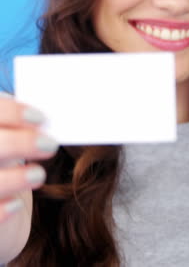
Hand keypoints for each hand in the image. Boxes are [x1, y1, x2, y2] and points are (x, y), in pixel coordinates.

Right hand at [0, 92, 57, 222]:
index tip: (40, 119)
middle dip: (20, 143)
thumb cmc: (3, 157)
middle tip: (50, 145)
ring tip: (38, 174)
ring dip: (15, 177)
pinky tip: (15, 205)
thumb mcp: (11, 136)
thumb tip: (46, 120)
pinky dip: (0, 210)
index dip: (12, 112)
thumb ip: (21, 126)